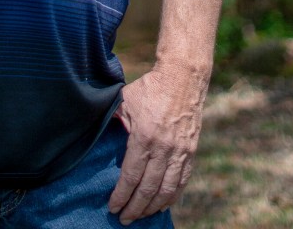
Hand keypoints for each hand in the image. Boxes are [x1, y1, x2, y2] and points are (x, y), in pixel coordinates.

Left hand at [108, 63, 208, 224]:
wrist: (183, 77)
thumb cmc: (150, 88)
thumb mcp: (125, 101)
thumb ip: (116, 122)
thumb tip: (101, 137)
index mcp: (144, 137)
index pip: (131, 175)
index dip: (121, 195)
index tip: (112, 207)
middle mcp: (164, 148)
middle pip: (148, 188)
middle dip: (135, 207)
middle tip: (124, 219)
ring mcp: (180, 151)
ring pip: (167, 189)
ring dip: (152, 207)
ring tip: (141, 216)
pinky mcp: (191, 151)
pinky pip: (182, 180)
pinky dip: (172, 196)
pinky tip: (162, 205)